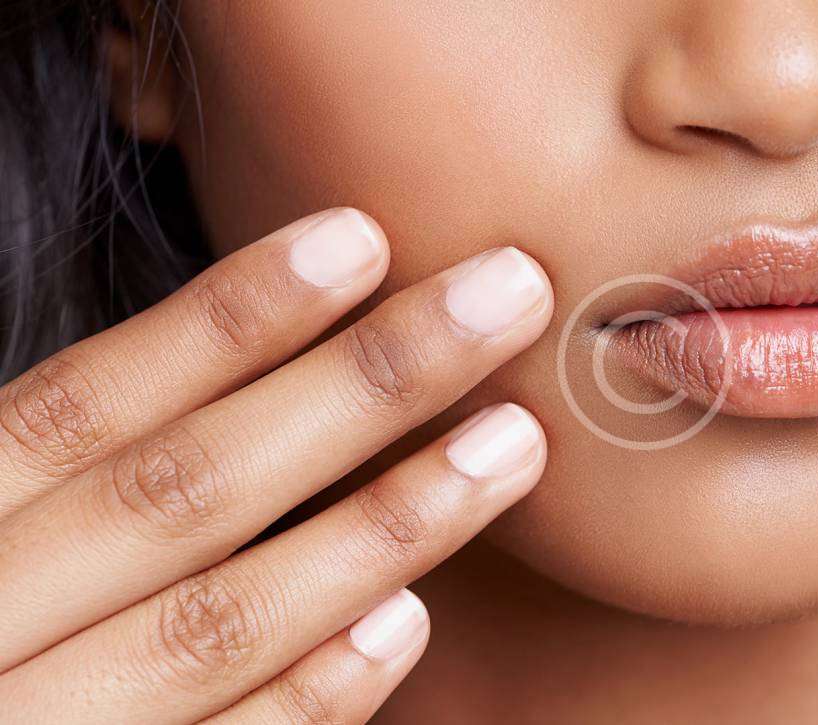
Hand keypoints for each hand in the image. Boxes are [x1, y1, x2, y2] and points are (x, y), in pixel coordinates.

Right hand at [0, 208, 553, 722]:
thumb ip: (47, 479)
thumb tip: (229, 369)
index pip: (85, 405)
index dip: (226, 319)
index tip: (361, 236)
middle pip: (184, 489)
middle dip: (361, 387)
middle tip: (505, 297)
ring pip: (219, 622)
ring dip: (383, 529)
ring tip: (510, 445)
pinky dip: (310, 694)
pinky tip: (407, 622)